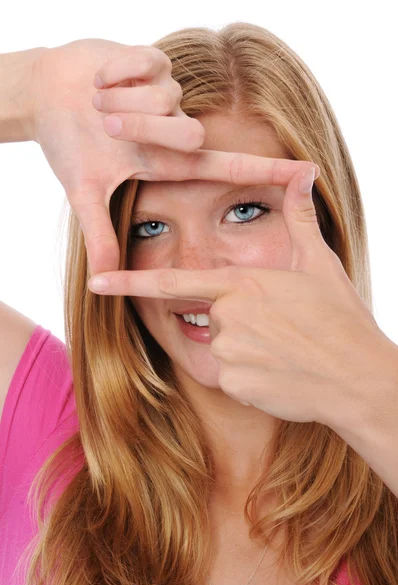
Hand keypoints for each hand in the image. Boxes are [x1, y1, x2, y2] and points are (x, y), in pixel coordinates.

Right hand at [30, 39, 318, 276]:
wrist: (47, 92)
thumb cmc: (72, 142)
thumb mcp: (84, 190)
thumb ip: (99, 233)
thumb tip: (99, 282)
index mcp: (167, 161)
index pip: (224, 168)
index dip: (264, 172)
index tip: (306, 174)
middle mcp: (176, 128)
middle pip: (190, 133)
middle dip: (142, 127)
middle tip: (105, 126)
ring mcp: (168, 93)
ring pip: (161, 98)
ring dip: (118, 100)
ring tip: (97, 103)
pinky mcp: (155, 56)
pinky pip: (144, 64)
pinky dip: (114, 71)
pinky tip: (101, 79)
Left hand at [87, 164, 395, 427]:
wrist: (355, 376)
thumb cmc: (339, 317)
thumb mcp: (320, 263)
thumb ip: (300, 218)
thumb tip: (304, 172)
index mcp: (240, 282)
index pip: (172, 281)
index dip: (129, 283)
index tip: (95, 283)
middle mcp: (226, 315)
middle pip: (212, 317)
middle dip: (239, 323)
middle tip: (282, 330)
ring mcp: (227, 350)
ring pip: (222, 347)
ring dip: (247, 349)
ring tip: (284, 350)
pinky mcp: (232, 382)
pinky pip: (231, 376)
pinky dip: (251, 375)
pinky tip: (280, 373)